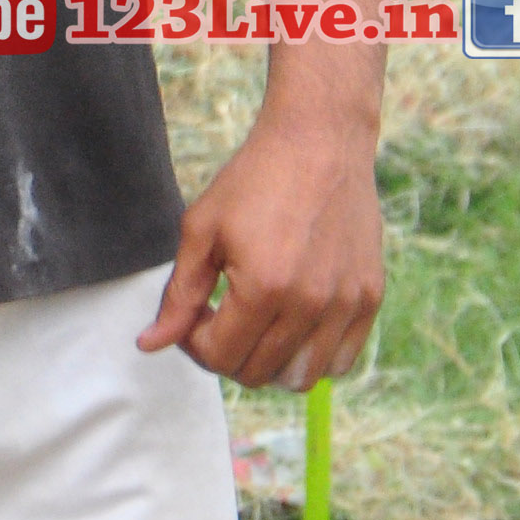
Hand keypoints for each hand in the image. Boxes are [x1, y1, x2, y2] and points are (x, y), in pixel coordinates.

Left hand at [138, 114, 383, 390]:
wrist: (320, 140)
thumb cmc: (254, 180)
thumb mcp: (202, 229)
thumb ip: (178, 295)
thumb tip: (149, 345)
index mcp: (263, 287)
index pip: (219, 358)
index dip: (194, 343)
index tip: (195, 312)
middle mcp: (310, 304)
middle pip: (257, 374)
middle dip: (227, 353)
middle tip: (222, 314)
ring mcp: (345, 303)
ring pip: (300, 378)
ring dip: (270, 362)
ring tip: (258, 322)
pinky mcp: (370, 297)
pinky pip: (340, 360)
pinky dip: (312, 355)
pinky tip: (293, 320)